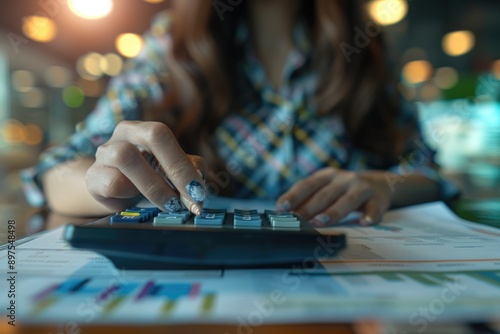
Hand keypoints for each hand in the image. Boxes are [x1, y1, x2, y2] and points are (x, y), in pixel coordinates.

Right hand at [86, 121, 206, 214]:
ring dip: (153, 186)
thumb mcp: (170, 170)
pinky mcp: (93, 177)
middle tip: (189, 198)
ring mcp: (105, 153)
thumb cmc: (146, 176)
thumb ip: (188, 170)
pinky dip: (129, 195)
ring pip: (125, 157)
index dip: (184, 164)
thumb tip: (199, 186)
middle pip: (152, 135)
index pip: (166, 135)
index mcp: (145, 129)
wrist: (109, 188)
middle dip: (175, 169)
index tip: (199, 193)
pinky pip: (112, 183)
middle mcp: (125, 134)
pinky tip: (135, 200)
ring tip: (168, 204)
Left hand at [276, 168, 391, 225]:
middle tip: (297, 220)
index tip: (281, 208)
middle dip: (309, 208)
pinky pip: (373, 209)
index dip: (293, 196)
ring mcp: (361, 188)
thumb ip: (309, 198)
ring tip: (320, 222)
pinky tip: (364, 222)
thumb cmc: (344, 190)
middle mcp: (343, 179)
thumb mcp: (327, 187)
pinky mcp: (377, 200)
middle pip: (324, 194)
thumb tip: (284, 214)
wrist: (380, 184)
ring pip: (347, 200)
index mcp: (327, 176)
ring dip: (333, 212)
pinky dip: (369, 216)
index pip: (307, 185)